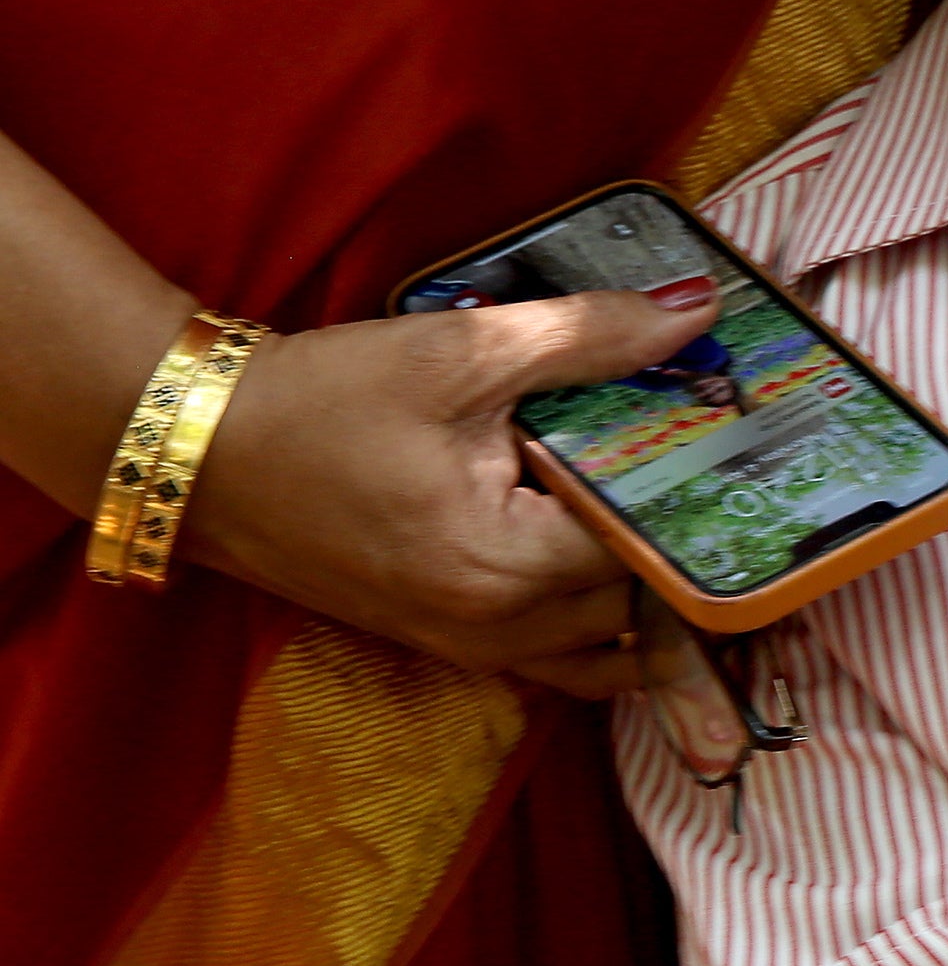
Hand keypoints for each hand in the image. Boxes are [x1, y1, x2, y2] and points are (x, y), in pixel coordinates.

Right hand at [187, 286, 725, 698]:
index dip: (695, 493)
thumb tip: (698, 309)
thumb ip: (591, 338)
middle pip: (636, 604)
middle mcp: (490, 630)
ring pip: (600, 648)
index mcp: (501, 568)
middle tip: (725, 475)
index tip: (734, 441)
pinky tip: (620, 562)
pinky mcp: (439, 639)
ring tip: (684, 521)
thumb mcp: (463, 351)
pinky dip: (596, 622)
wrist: (196, 449)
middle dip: (677, 543)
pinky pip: (552, 656)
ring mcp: (462, 647)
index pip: (647, 548)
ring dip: (646, 595)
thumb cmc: (322, 401)